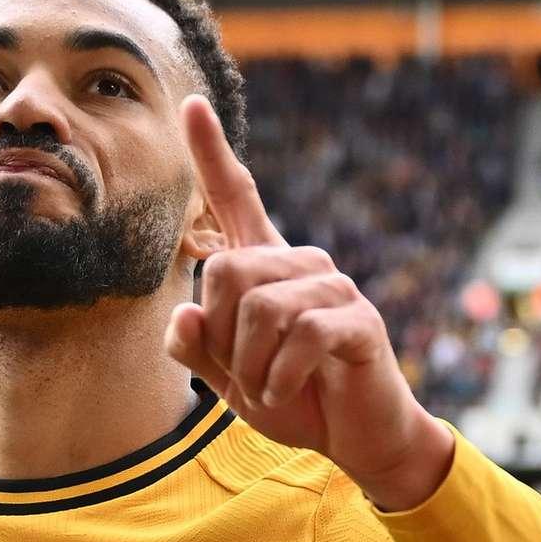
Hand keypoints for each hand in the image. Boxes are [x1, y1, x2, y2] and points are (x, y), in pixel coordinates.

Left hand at [162, 96, 454, 511]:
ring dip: (250, 366)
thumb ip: (197, 347)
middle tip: (246, 375)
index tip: (192, 103)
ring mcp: (333, 286)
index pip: (234, 199)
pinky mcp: (357, 319)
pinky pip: (299, 335)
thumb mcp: (229, 379)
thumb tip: (183, 312)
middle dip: (222, 338)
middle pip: (225, 271)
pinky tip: (284, 391)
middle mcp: (299, 263)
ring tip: (268, 388)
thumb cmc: (294, 398)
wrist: (357, 438)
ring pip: (260, 308)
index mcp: (265, 268)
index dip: (211, 153)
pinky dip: (278, 376)